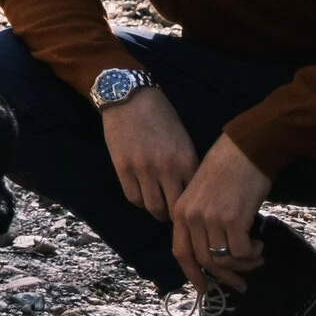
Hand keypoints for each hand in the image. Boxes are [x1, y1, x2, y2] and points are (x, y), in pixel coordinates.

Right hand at [100, 86, 197, 221]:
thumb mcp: (183, 140)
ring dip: (157, 212)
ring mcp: (143, 169)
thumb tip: (189, 190)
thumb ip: (186, 165)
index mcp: (186, 160)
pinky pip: (133, 196)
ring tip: (158, 209)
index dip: (192, 207)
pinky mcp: (123, 167)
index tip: (191, 211)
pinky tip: (143, 196)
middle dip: (175, 216)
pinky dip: (139, 201)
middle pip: (174, 207)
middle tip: (175, 217)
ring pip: (152, 206)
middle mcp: (167, 168)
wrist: (130, 98)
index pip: (193, 196)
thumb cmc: (161, 116)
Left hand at [171, 136, 272, 291]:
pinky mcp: (233, 219)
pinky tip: (258, 244)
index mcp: (180, 211)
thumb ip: (200, 220)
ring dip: (243, 265)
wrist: (244, 150)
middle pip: (204, 261)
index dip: (192, 274)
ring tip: (256, 258)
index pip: (181, 252)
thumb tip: (212, 253)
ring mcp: (211, 218)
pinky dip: (252, 254)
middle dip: (224, 278)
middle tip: (241, 285)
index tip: (203, 290)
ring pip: (224, 260)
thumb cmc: (226, 170)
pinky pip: (241, 252)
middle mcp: (192, 217)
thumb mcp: (201, 195)